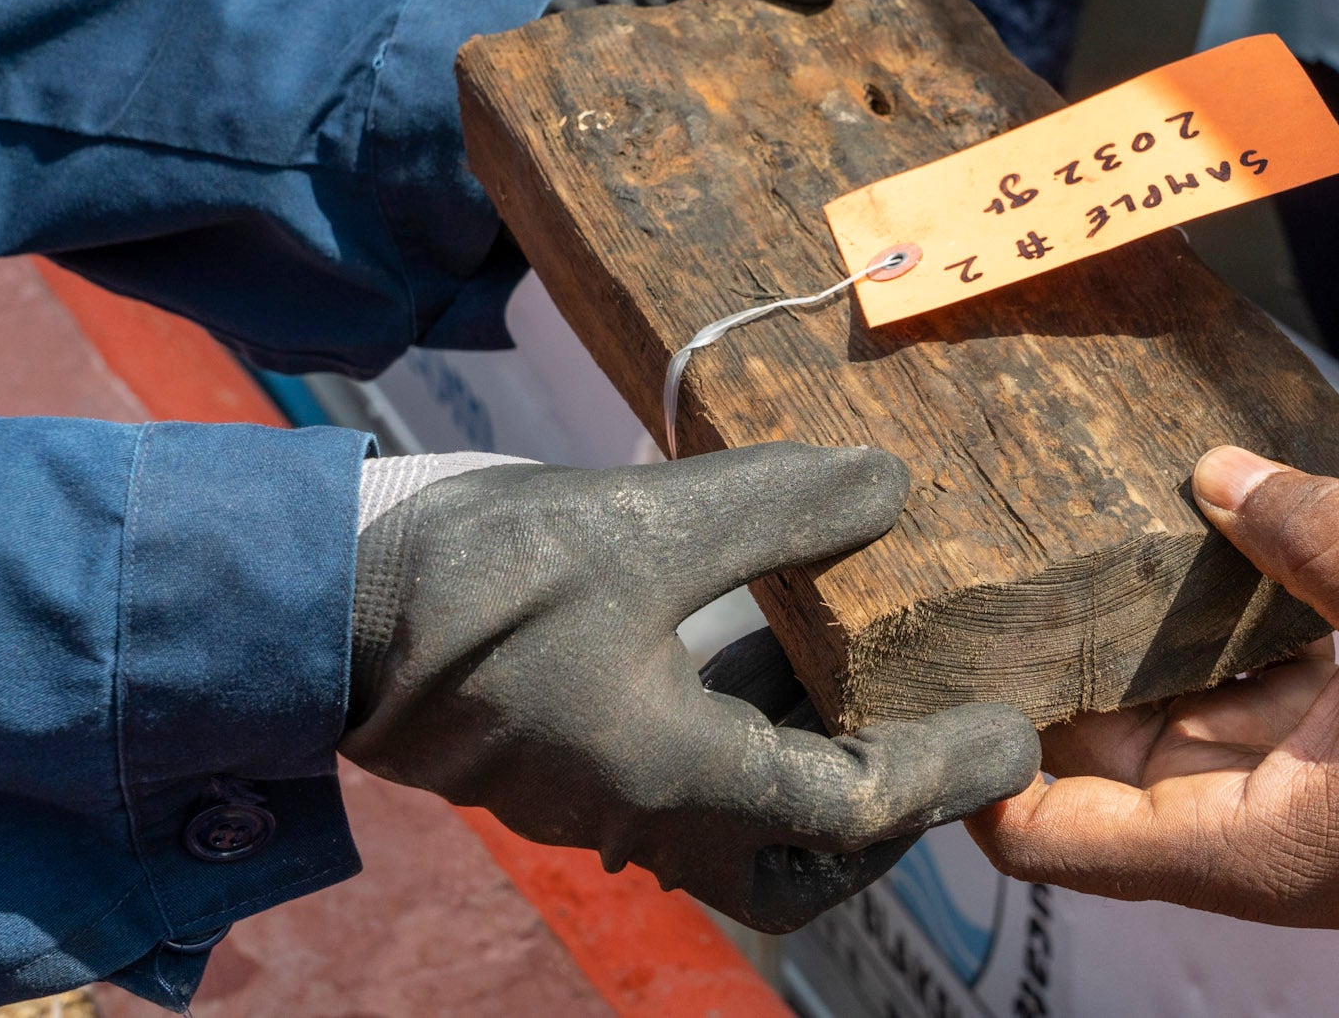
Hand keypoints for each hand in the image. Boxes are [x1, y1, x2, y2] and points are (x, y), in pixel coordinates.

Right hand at [341, 443, 1040, 932]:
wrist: (319, 602)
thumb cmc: (475, 579)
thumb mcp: (645, 524)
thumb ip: (779, 507)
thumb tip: (890, 482)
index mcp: (677, 783)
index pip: (855, 807)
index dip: (948, 770)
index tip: (1019, 735)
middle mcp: (648, 809)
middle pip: (800, 856)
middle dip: (883, 816)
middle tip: (945, 740)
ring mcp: (605, 787)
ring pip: (745, 813)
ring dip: (818, 758)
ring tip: (882, 673)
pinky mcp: (572, 748)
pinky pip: (692, 763)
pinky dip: (753, 719)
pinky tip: (779, 637)